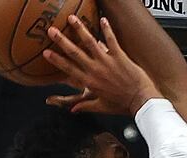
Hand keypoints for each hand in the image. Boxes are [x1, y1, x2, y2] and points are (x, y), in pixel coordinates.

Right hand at [43, 16, 161, 114]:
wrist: (141, 100)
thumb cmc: (122, 105)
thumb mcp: (101, 107)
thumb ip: (85, 106)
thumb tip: (73, 110)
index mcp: (89, 82)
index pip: (69, 69)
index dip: (57, 60)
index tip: (46, 52)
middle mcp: (95, 69)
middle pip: (75, 52)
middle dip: (62, 40)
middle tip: (52, 30)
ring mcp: (107, 61)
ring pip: (91, 42)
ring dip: (80, 29)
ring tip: (72, 18)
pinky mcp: (120, 56)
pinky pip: (112, 40)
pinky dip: (107, 29)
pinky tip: (102, 19)